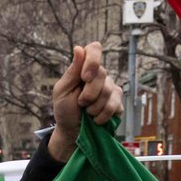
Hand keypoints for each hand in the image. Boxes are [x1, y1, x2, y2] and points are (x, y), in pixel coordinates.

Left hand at [48, 42, 124, 161]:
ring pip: (109, 91)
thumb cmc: (65, 110)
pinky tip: (96, 119)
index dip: (92, 61)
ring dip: (94, 107)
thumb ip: (72, 71)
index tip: (84, 77)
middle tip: (80, 103)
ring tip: (87, 112)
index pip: (94, 49)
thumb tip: (79, 48)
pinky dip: (102, 116)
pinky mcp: (118, 103)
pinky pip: (115, 105)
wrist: (73, 132)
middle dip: (88, 94)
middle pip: (102, 74)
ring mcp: (111, 88)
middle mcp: (100, 76)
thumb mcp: (62, 91)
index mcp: (84, 68)